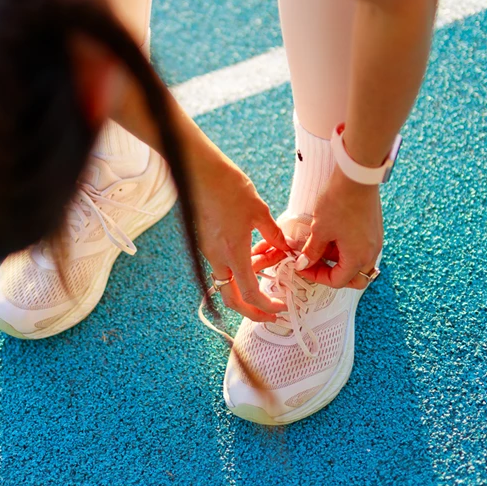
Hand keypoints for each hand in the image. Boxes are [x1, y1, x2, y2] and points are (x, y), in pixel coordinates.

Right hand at [191, 144, 288, 321]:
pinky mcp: (206, 243)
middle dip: (252, 312)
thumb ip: (273, 234)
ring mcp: (209, 251)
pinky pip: (223, 267)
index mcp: (234, 254)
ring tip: (267, 284)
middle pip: (232, 299)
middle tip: (271, 313)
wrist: (200, 171)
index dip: (266, 306)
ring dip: (245, 290)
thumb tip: (286, 248)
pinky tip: (254, 262)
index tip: (281, 307)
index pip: (250, 294)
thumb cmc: (228, 187)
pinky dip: (238, 272)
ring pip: (226, 283)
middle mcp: (218, 258)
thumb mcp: (258, 211)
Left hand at [292, 167, 382, 289]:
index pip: (337, 281)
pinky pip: (361, 248)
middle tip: (315, 265)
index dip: (317, 277)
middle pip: (354, 278)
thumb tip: (303, 264)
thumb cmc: (339, 202)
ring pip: (357, 263)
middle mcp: (371, 253)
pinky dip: (346, 249)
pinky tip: (331, 236)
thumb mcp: (320, 229)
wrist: (357, 176)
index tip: (303, 267)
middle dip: (333, 275)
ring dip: (339, 261)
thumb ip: (312, 251)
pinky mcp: (374, 230)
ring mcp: (375, 241)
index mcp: (358, 258)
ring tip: (319, 247)